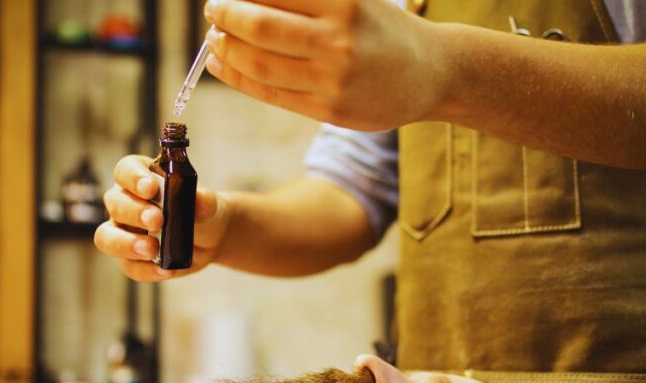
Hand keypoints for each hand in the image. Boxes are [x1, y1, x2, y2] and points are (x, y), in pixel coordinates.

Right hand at [94, 155, 230, 281]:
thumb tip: (199, 200)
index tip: (150, 188)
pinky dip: (145, 270)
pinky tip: (165, 270)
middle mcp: (125, 202)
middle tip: (157, 220)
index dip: (134, 178)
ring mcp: (123, 231)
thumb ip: (204, 200)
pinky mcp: (130, 258)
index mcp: (140, 178)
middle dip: (134, 212)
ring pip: (107, 237)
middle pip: (115, 203)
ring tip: (151, 250)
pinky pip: (128, 266)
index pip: (126, 170)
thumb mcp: (208, 203)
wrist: (209, 238)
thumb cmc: (201, 210)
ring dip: (126, 244)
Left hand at [203, 0, 442, 129]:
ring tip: (216, 39)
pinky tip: (222, 65)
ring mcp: (333, 79)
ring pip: (260, 63)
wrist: (432, 73)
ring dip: (227, 49)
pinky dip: (239, 78)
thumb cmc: (383, 28)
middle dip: (226, 16)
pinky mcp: (328, 109)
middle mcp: (339, 41)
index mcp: (345, 2)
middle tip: (213, 10)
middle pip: (260, 27)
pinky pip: (271, 93)